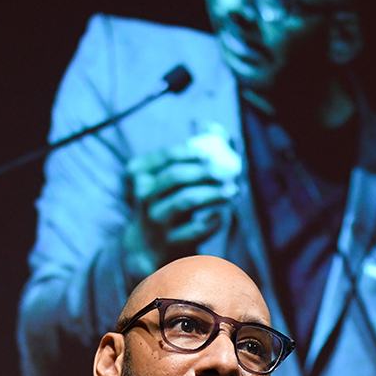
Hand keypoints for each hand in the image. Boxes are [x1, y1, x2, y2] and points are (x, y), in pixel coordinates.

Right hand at [121, 142, 237, 278]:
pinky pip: (195, 228)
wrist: (149, 248)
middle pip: (177, 176)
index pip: (167, 157)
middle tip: (228, 172)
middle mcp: (145, 197)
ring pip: (186, 200)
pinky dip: (212, 220)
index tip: (211, 154)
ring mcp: (156, 221)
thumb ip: (192, 154)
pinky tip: (221, 215)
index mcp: (142, 176)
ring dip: (214, 193)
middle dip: (206, 172)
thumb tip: (213, 127)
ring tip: (233, 191)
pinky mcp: (170, 242)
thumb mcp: (170, 180)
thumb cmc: (167, 204)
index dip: (192, 152)